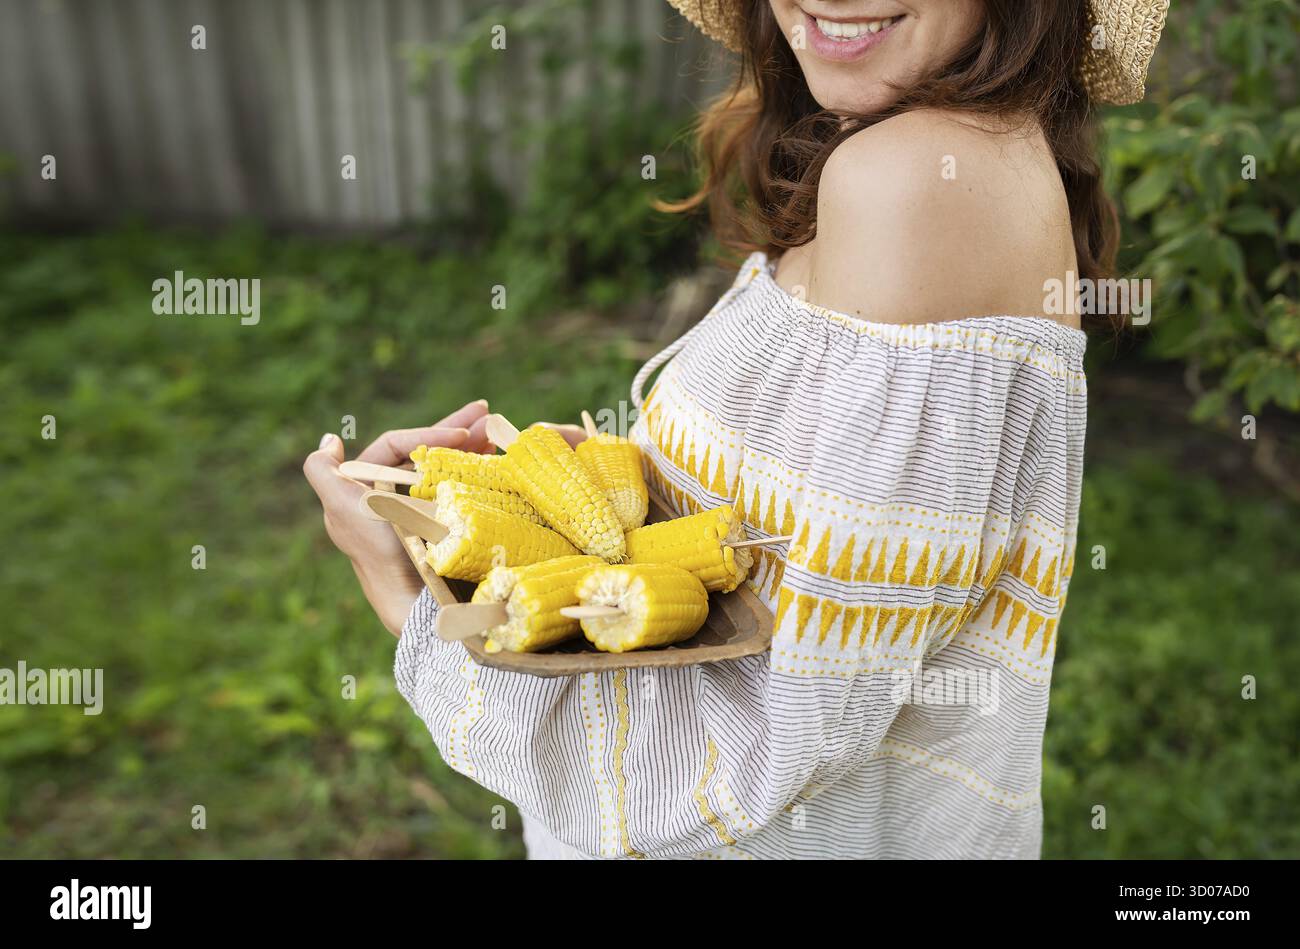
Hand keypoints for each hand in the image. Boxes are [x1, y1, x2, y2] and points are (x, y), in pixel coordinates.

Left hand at [303, 400, 493, 636]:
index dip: (428, 434)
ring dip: (470, 446)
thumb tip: (329, 440)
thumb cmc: (377, 550)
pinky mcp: (444, 528)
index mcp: (367, 489)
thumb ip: (322, 473)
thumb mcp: (341, 509)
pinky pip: (459, 490)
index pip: (397, 447)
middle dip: (455, 430)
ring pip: (445, 467)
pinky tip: (493, 456)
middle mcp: (393, 497)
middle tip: (485, 411)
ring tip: (494, 428)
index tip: (460, 434)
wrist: (413, 597)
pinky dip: (476, 471)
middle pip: (424, 453)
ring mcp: (421, 513)